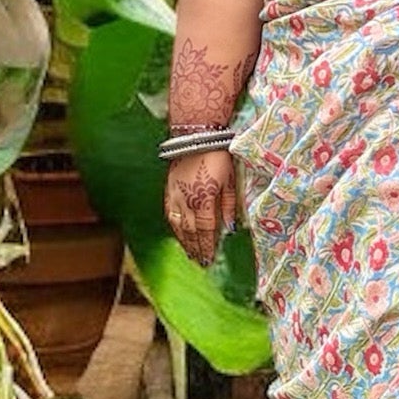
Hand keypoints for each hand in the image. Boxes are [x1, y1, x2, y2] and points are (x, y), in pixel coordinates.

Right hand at [164, 147, 237, 264]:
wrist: (195, 136)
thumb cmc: (218, 156)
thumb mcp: (230, 181)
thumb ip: (229, 206)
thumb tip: (229, 229)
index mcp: (204, 199)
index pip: (206, 230)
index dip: (208, 246)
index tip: (210, 259)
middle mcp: (187, 201)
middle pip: (191, 232)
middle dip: (196, 248)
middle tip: (201, 262)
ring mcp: (175, 195)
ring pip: (178, 225)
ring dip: (184, 241)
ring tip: (190, 253)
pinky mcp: (168, 189)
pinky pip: (169, 214)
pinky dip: (174, 227)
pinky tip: (178, 234)